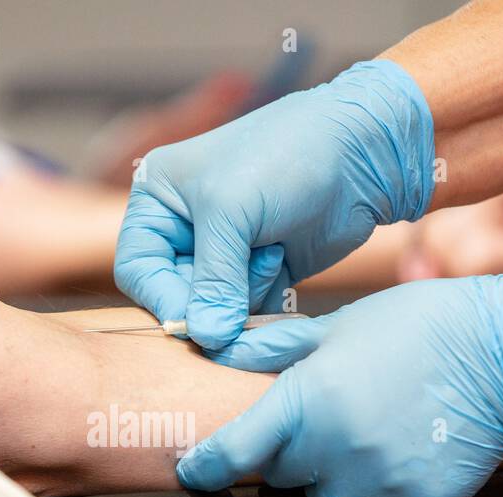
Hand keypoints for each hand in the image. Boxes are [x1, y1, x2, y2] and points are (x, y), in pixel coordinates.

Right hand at [114, 59, 436, 348]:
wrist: (363, 151)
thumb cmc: (288, 158)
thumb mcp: (233, 211)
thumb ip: (212, 280)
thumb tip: (207, 338)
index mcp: (159, 198)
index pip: (139, 269)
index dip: (163, 299)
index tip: (195, 321)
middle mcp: (185, 227)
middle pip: (176, 296)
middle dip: (212, 297)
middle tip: (249, 274)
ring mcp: (225, 252)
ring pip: (214, 309)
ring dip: (243, 294)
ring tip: (272, 251)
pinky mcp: (259, 271)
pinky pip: (246, 311)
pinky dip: (264, 299)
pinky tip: (284, 260)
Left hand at [176, 272, 502, 496]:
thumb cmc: (420, 328)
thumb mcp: (340, 325)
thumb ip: (278, 349)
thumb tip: (222, 350)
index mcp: (306, 398)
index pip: (234, 451)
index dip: (208, 467)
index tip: (195, 474)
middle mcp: (333, 446)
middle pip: (283, 479)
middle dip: (296, 457)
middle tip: (334, 422)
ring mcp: (375, 482)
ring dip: (338, 483)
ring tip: (375, 440)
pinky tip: (398, 470)